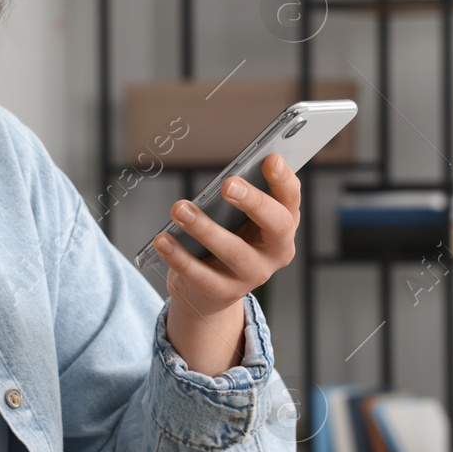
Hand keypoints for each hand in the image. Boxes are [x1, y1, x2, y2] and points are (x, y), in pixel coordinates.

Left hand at [151, 153, 300, 374]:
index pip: (291, 200)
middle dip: (254, 202)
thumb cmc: (226, 238)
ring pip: (234, 252)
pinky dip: (179, 256)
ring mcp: (253, 275)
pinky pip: (201, 275)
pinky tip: (162, 239)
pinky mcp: (224, 293)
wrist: (209, 290)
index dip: (284, 180)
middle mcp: (276, 252)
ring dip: (205, 228)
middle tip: (227, 183)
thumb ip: (238, 197)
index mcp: (283, 225)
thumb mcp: (236, 218)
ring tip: (179, 208)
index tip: (270, 158)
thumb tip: (227, 178)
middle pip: (276, 225)